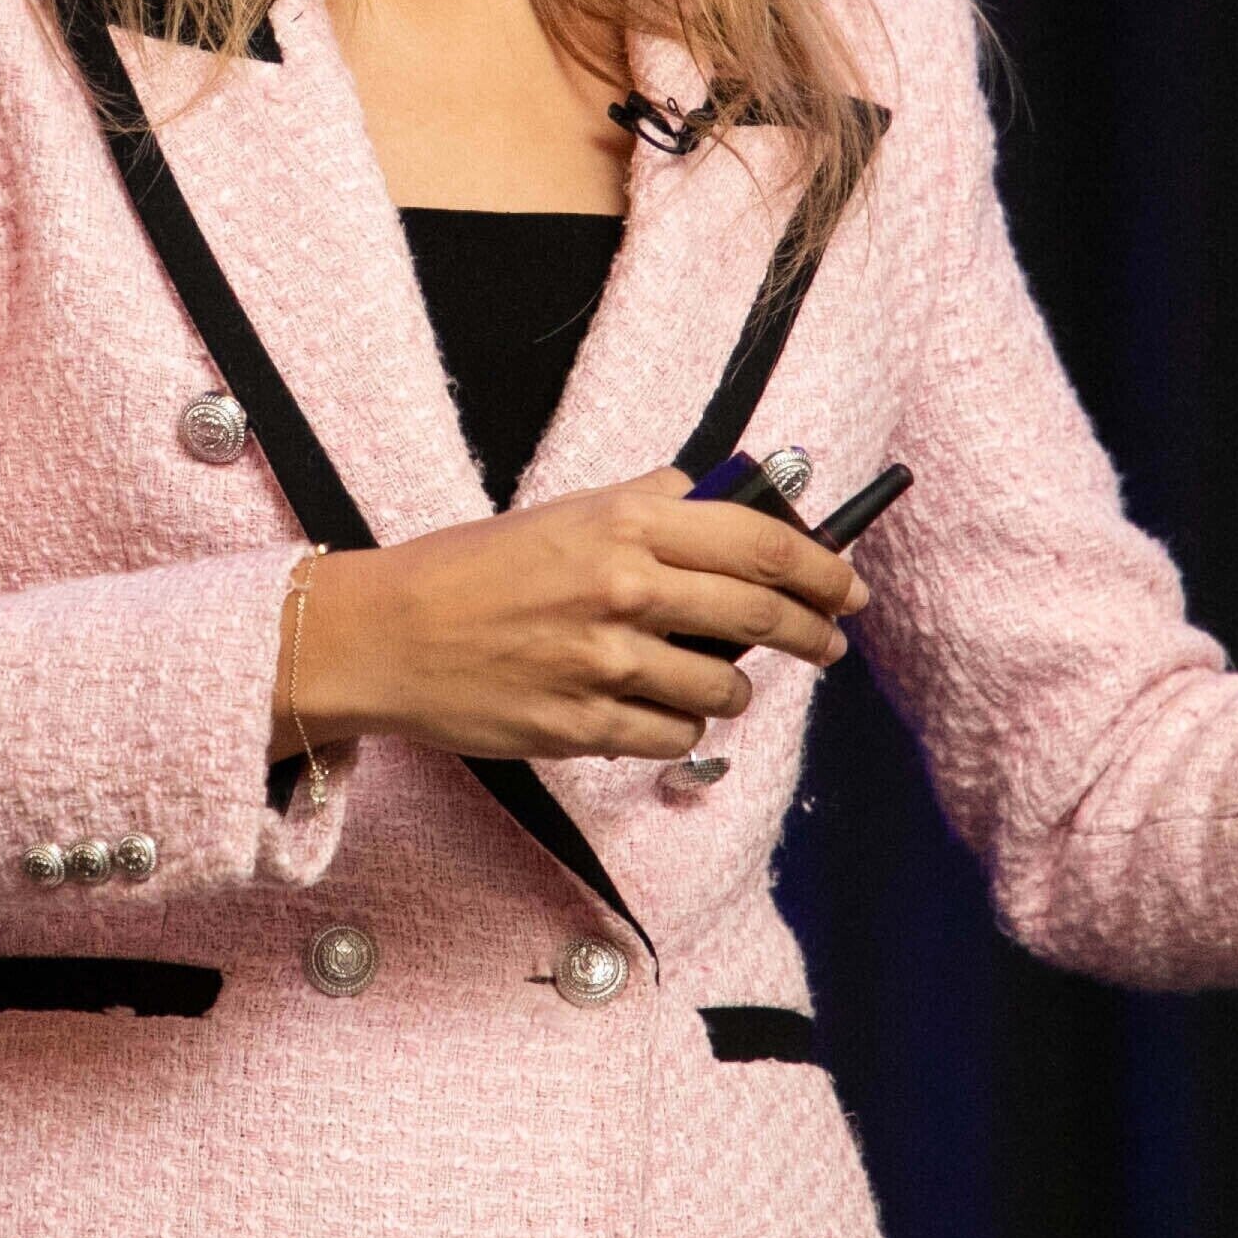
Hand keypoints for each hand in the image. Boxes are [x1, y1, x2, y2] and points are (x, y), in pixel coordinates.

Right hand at [281, 468, 869, 763]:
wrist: (389, 634)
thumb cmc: (474, 569)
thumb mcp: (565, 512)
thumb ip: (649, 504)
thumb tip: (725, 499)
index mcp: (627, 524)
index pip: (765, 545)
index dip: (824, 570)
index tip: (848, 589)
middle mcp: (626, 589)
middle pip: (763, 616)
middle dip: (812, 635)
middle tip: (827, 646)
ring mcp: (606, 664)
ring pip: (724, 689)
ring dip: (734, 689)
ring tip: (716, 682)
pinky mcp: (584, 726)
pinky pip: (674, 738)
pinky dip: (681, 728)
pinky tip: (662, 713)